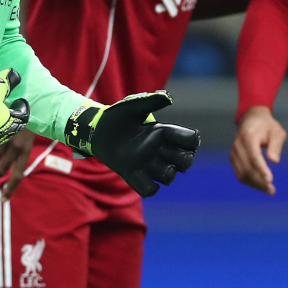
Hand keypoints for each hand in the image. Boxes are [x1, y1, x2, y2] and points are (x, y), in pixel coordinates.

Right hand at [0, 129, 32, 196]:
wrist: (24, 104)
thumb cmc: (24, 125)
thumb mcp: (25, 141)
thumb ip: (17, 154)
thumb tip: (3, 168)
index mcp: (24, 152)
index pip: (17, 176)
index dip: (10, 189)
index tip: (3, 200)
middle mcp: (15, 147)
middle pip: (0, 171)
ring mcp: (5, 140)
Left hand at [65, 92, 199, 196]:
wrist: (96, 129)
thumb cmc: (116, 116)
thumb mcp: (132, 106)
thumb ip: (150, 102)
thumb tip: (169, 98)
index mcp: (162, 133)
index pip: (188, 140)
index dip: (192, 141)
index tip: (191, 139)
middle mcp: (158, 150)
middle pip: (184, 160)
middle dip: (186, 160)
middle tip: (182, 157)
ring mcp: (146, 164)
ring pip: (168, 175)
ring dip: (170, 174)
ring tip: (166, 169)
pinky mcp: (132, 173)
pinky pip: (147, 188)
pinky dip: (151, 188)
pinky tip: (148, 181)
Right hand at [231, 106, 285, 194]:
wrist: (252, 120)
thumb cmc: (267, 127)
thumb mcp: (277, 132)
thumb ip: (276, 145)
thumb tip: (275, 161)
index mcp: (249, 136)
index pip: (254, 156)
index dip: (261, 169)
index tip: (270, 180)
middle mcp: (238, 145)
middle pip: (247, 168)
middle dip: (260, 181)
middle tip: (272, 190)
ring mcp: (233, 152)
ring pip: (242, 174)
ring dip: (255, 184)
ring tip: (269, 190)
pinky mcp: (233, 159)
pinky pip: (240, 174)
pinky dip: (250, 182)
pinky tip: (261, 186)